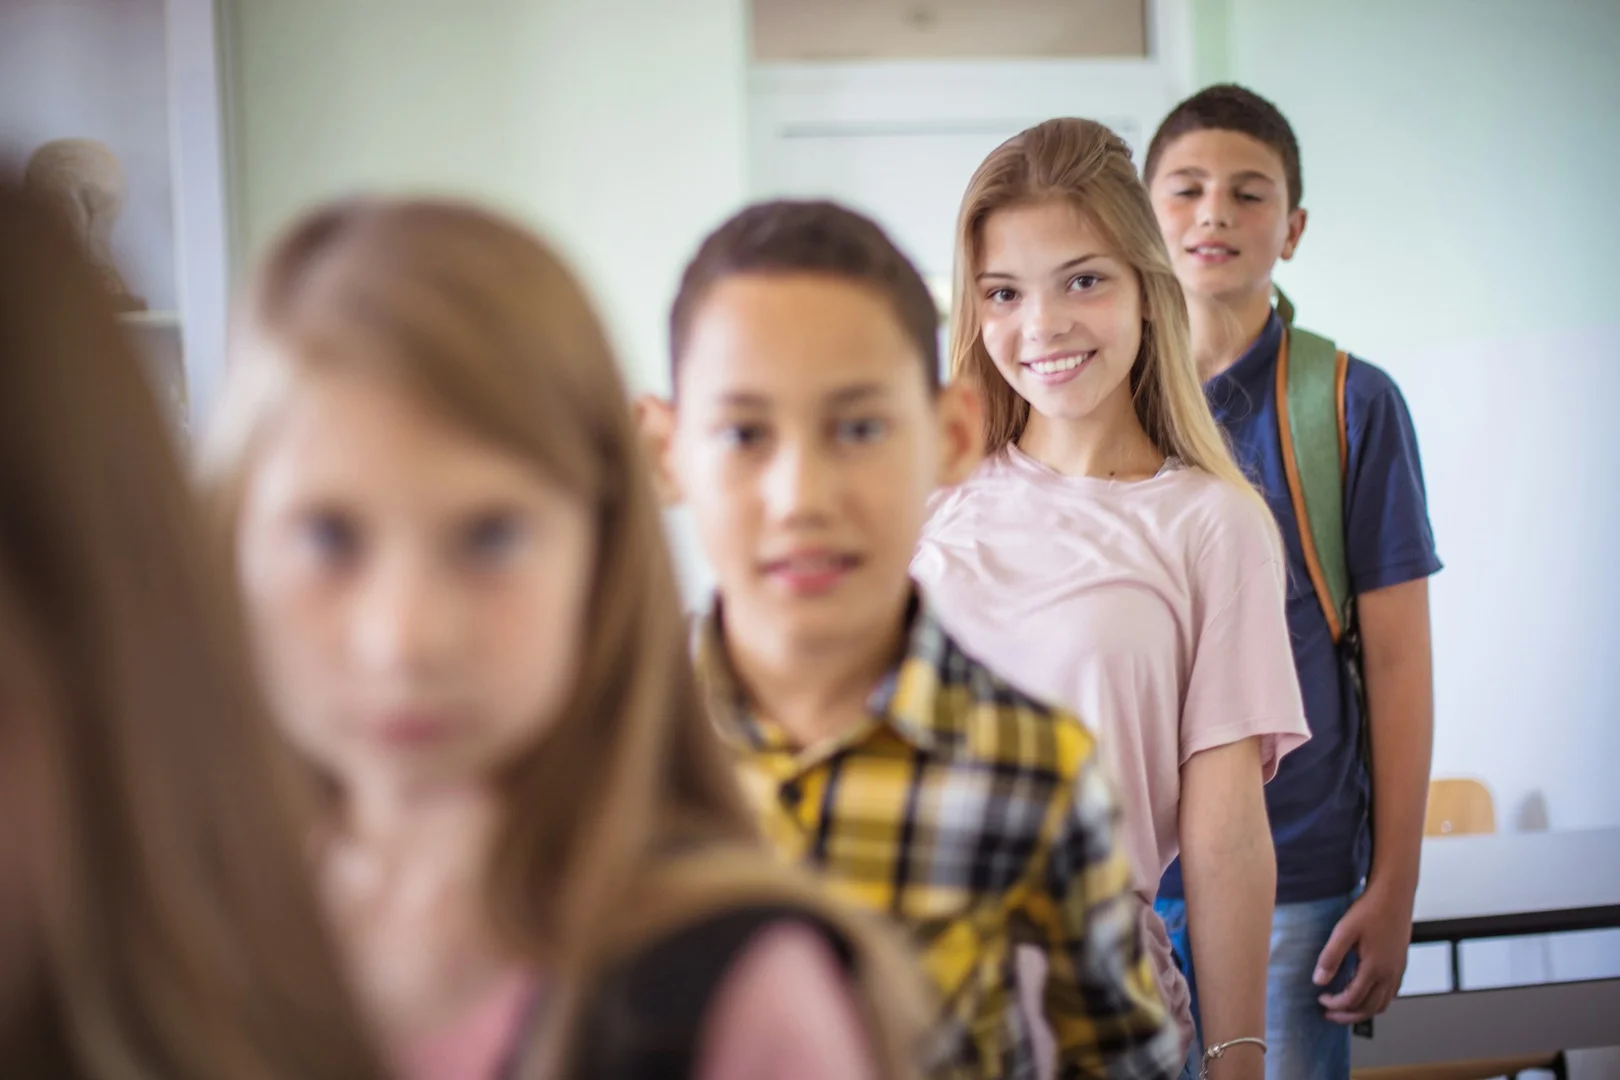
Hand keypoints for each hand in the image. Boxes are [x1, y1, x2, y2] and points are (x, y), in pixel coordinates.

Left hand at [1313, 882, 1413, 1023]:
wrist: (1395, 895)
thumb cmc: (1370, 910)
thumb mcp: (1344, 931)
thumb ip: (1331, 956)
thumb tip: (1319, 980)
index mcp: (1375, 968)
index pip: (1353, 999)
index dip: (1335, 1004)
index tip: (1320, 999)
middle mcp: (1389, 974)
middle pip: (1369, 1009)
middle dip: (1348, 1016)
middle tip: (1329, 1014)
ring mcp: (1397, 971)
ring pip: (1382, 1004)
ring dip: (1362, 1011)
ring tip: (1344, 1009)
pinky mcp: (1400, 965)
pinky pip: (1390, 994)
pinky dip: (1375, 1002)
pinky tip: (1363, 994)